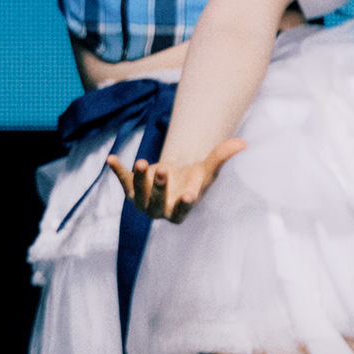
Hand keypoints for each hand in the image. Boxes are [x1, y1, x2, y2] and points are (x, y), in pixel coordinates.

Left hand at [106, 137, 245, 222]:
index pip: (181, 211)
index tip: (188, 195)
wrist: (174, 179)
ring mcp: (143, 201)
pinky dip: (117, 170)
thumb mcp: (207, 169)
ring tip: (142, 161)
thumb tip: (243, 142)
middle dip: (159, 187)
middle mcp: (159, 211)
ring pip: (138, 192)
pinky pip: (123, 180)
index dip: (184, 204)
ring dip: (138, 178)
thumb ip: (222, 157)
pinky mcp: (131, 188)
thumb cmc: (193, 178)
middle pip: (157, 202)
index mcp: (180, 211)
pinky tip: (111, 158)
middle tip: (163, 170)